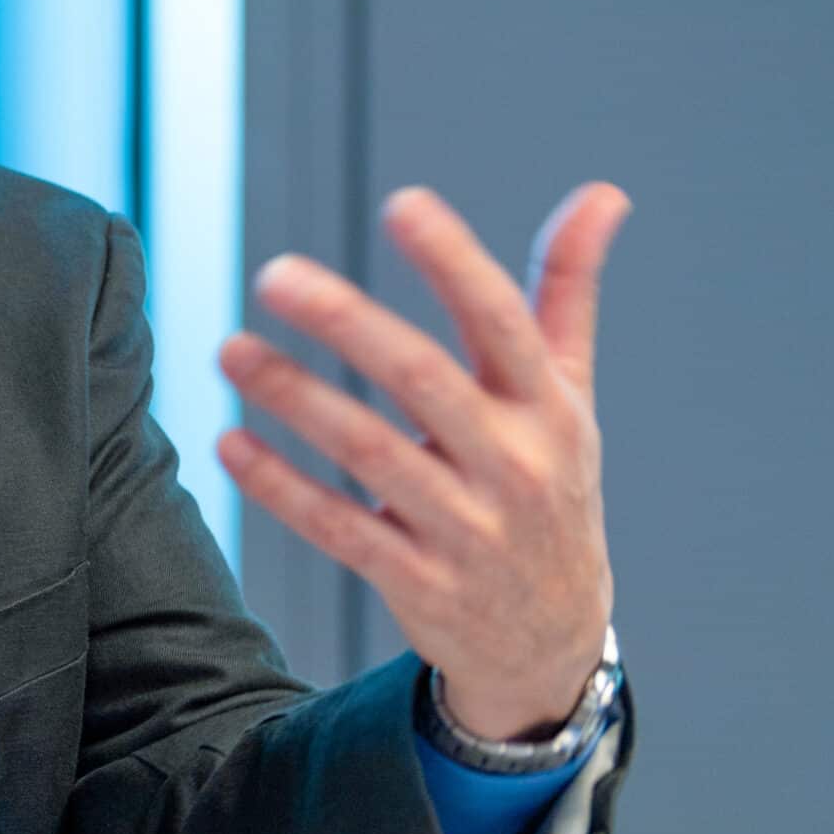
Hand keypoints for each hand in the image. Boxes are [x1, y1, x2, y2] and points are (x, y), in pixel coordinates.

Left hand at [214, 184, 631, 740]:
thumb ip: (567, 292)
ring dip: (293, 398)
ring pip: (368, 453)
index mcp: (549, 408)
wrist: (553, 641)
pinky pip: (338, 528)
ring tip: (230, 350)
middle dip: (348, 323)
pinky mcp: (416, 583)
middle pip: (424, 380)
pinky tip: (229, 443)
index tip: (403, 203)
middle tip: (274, 273)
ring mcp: (465, 529)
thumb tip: (604, 192)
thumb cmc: (551, 487)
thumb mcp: (570, 395)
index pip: (503, 321)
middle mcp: (514, 464)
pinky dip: (281, 488)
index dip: (456, 262)